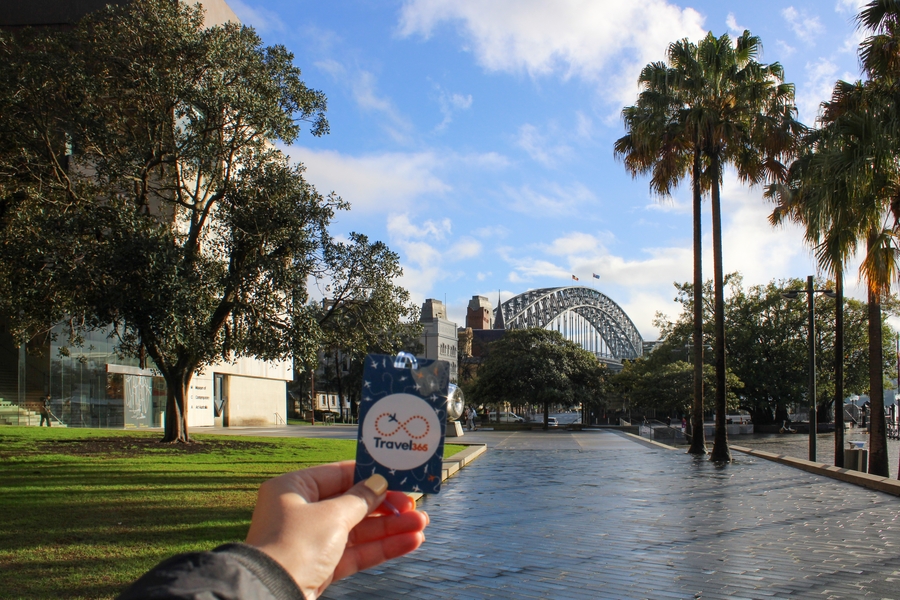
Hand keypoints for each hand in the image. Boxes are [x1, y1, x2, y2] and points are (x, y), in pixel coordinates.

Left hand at [245, 461, 427, 599]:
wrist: (271, 594)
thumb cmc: (294, 547)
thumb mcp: (331, 516)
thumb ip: (359, 499)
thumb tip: (377, 484)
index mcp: (294, 489)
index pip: (339, 475)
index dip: (370, 476)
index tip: (398, 478)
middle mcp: (301, 512)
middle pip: (353, 504)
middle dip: (387, 507)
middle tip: (415, 506)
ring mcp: (312, 541)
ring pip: (359, 530)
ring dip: (390, 528)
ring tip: (421, 526)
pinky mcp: (321, 566)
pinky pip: (357, 552)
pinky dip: (381, 548)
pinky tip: (409, 543)